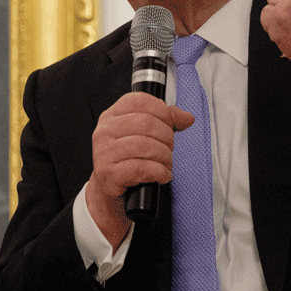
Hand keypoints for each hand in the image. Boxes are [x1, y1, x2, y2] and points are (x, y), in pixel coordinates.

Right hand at [87, 92, 193, 249]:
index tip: (170, 124)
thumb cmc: (129, 159)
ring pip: (144, 145)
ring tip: (166, 163)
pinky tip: (161, 175)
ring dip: (164, 156)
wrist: (110, 189)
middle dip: (166, 137)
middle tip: (169, 148)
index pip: (140, 101)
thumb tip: (187, 117)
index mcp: (113, 115)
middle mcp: (104, 131)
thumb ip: (167, 121)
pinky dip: (158, 172)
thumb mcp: (145, 134)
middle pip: (145, 123)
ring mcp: (103, 152)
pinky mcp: (108, 174)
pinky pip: (141, 168)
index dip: (162, 111)